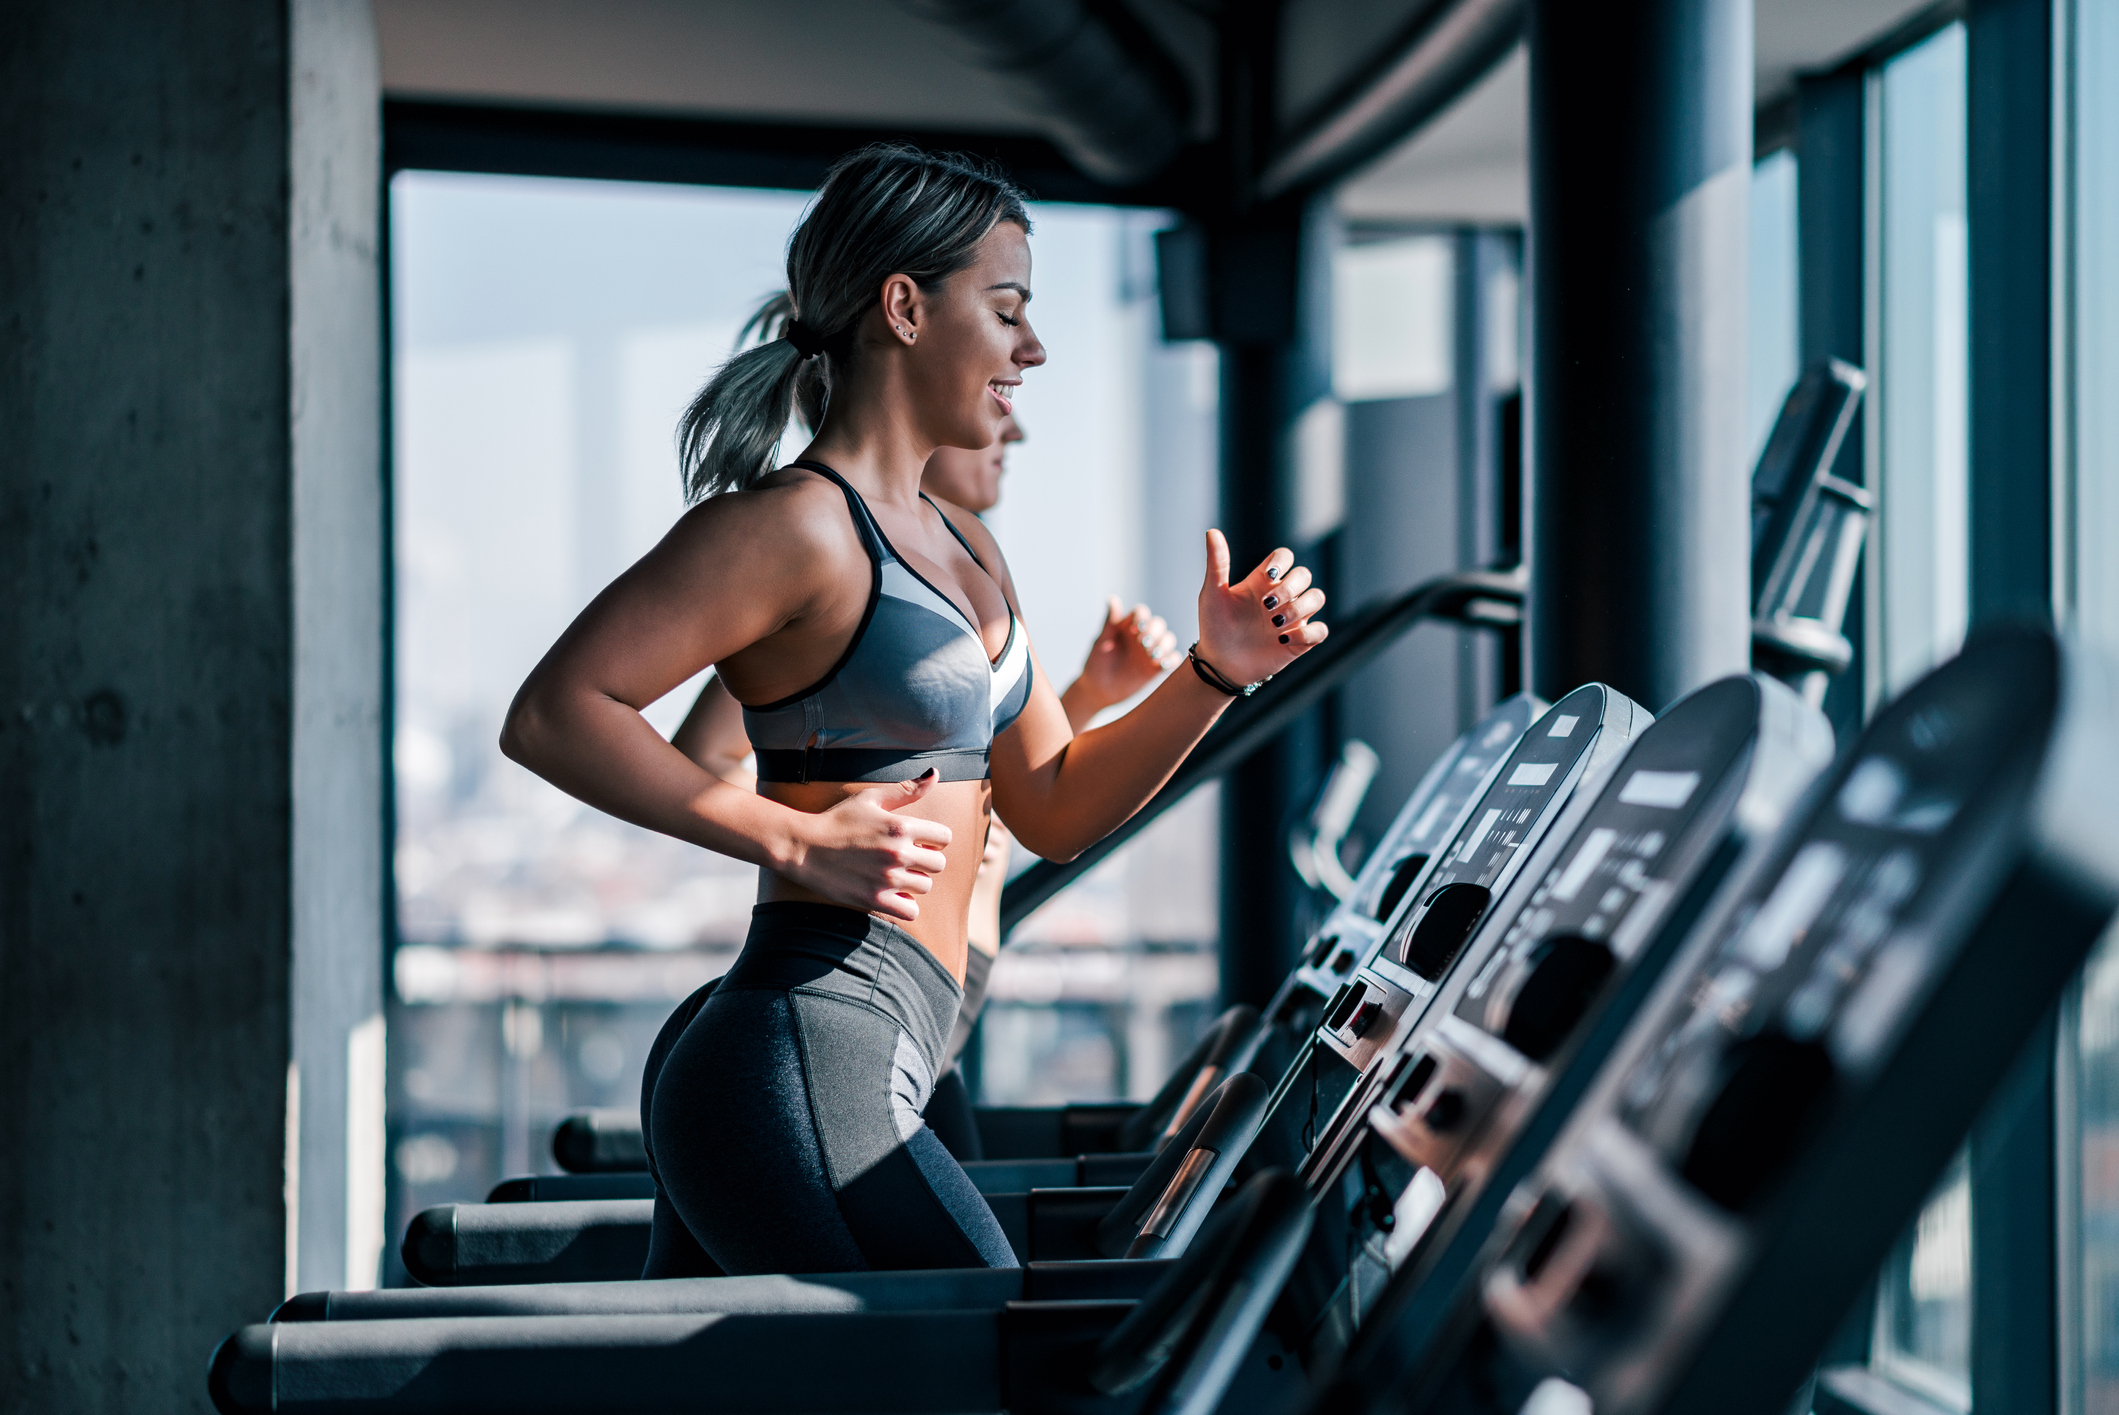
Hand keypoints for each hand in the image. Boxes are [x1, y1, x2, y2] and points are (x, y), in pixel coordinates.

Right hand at [788, 769, 953, 920]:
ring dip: (914, 882)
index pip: (945, 837)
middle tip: (906, 859)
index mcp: (900, 826)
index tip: (918, 840)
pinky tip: (892, 894)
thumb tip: (936, 773)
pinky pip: (910, 911)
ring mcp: (886, 878)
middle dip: (926, 861)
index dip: (934, 838)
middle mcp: (898, 853)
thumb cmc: (838, 820)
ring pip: (925, 887)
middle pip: (939, 864)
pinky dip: (905, 905)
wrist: (803, 847)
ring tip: (895, 874)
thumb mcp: (871, 799)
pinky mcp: (874, 899)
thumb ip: (907, 789)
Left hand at [1073, 597, 1181, 711]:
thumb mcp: (1101, 642)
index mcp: (1128, 626)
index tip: (1136, 629)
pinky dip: (1172, 660)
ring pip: (1168, 640)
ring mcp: (1151, 651)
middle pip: (1158, 625)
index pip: (1142, 613)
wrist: (1098, 690)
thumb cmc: (1096, 663)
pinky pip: (1172, 659)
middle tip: (1144, 644)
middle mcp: (1142, 636)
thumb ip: (1109, 622)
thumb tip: (1112, 598)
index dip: (1142, 617)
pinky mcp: (1156, 668)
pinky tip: (1163, 665)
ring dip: (1164, 644)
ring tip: (1153, 655)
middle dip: (1154, 632)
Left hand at [1194, 530, 1326, 688]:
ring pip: (1317, 598)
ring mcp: (1292, 618)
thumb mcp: (1212, 594)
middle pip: (1305, 574)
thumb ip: (1217, 564)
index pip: (1285, 557)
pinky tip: (1284, 640)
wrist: (1218, 664)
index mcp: (1263, 581)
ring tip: (1274, 624)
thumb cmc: (1214, 626)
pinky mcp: (1300, 641)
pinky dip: (1307, 633)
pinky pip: (1321, 630)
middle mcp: (1281, 596)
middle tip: (1266, 606)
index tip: (1267, 576)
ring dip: (1299, 608)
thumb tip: (1212, 532)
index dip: (1282, 561)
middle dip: (1290, 587)